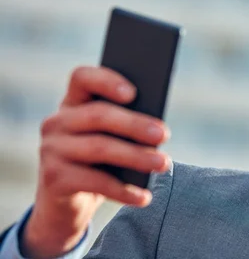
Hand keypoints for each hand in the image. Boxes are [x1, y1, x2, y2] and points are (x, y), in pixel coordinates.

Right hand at [21, 66, 170, 257]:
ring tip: (163, 164)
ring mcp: (51, 150)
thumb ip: (126, 126)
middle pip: (99, 115)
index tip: (133, 93)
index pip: (82, 77)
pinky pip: (95, 182)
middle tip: (164, 135)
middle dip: (135, 125)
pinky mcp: (53, 179)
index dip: (107, 81)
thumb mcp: (111, 139)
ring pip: (99, 148)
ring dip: (136, 157)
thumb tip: (157, 128)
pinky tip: (144, 196)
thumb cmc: (100, 162)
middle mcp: (57, 122)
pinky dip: (123, 190)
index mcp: (73, 102)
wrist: (67, 204)